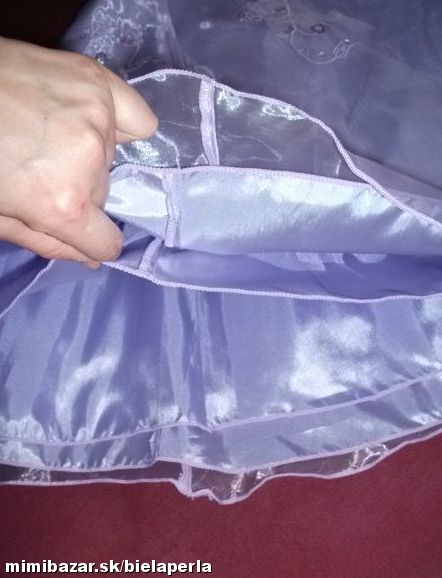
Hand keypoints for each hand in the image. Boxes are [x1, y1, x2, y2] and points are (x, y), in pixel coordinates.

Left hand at [0, 37, 156, 267]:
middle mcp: (91, 161)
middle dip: (76, 191)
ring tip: (49, 133)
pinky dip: (122, 124)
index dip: (89, 241)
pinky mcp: (95, 80)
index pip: (107, 243)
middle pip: (102, 197)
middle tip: (38, 167)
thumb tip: (92, 258)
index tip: (74, 228)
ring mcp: (96, 115)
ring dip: (88, 155)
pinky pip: (137, 118)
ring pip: (111, 159)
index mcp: (63, 203)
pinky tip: (93, 120)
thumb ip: (49, 244)